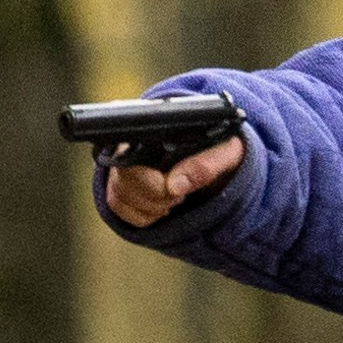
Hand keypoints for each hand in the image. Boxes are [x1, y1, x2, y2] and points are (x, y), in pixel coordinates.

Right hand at [103, 135, 244, 229]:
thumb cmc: (219, 150)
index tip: (179, 191)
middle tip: (181, 194)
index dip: (154, 180)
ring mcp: (116, 167)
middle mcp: (123, 143)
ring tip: (174, 195)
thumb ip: (205, 165)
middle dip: (158, 196)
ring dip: (154, 207)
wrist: (215, 161)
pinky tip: (162, 204)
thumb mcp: (225, 154)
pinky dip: (147, 216)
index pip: (129, 153)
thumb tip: (175, 185)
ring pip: (121, 198)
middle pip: (123, 180)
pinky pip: (123, 213)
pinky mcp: (116, 190)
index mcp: (147, 125)